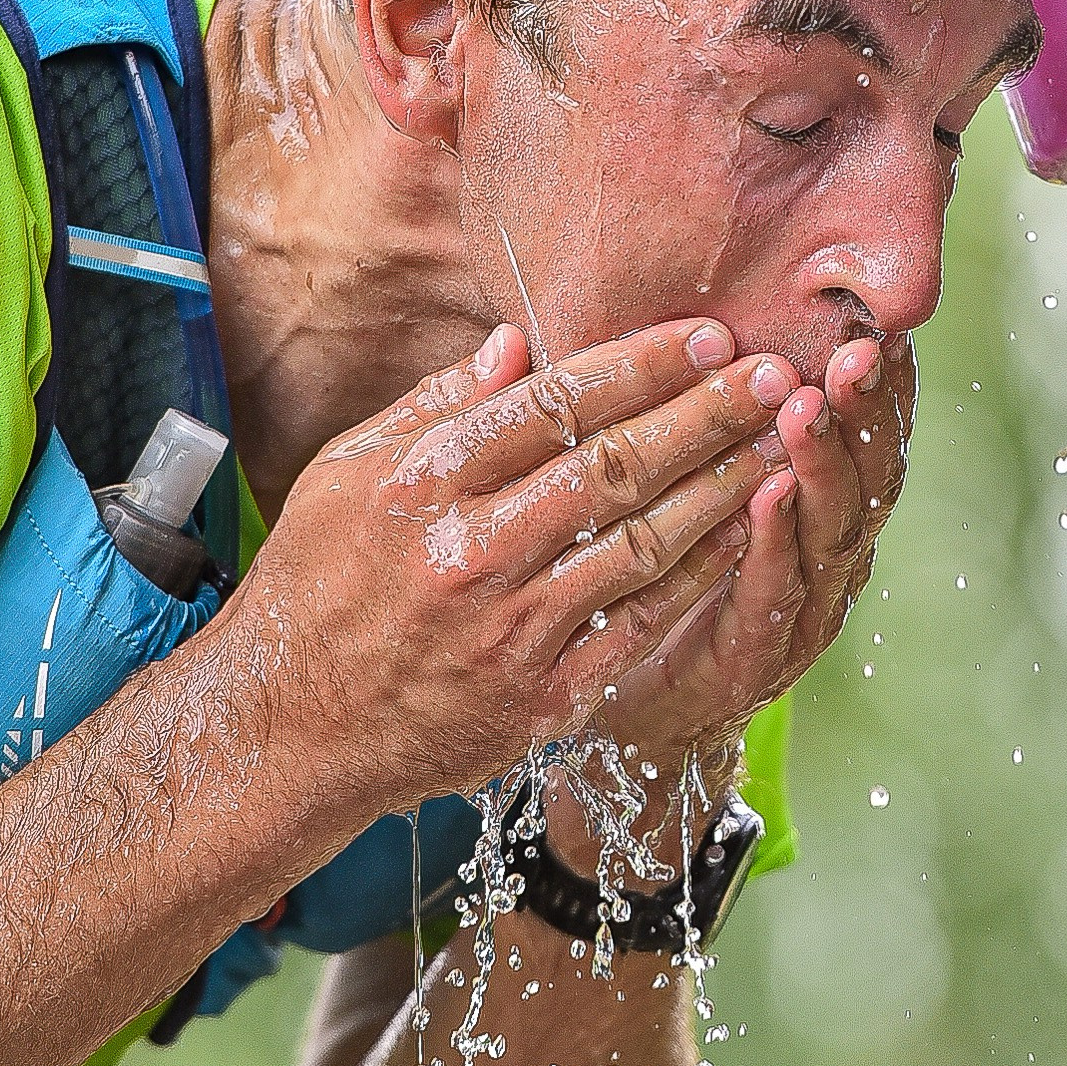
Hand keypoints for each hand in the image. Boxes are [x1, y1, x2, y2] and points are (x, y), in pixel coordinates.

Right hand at [211, 317, 797, 866]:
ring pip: (641, 544)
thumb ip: (431, 407)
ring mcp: (512, 631)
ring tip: (779, 441)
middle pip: (613, 466)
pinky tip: (742, 534)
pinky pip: (637, 625)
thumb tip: (515, 344)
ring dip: (720, 488)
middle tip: (773, 372)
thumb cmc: (312, 590)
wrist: (287, 731)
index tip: (705, 334)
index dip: (640, 366)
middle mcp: (472, 554)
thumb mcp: (343, 476)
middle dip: (705, 413)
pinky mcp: (540, 697)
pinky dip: (696, 577)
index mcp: (423, 486)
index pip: (555, 406)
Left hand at [545, 331, 915, 873]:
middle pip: (866, 473)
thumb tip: (700, 322)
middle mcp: (828, 556)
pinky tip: (769, 496)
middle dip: (867, 409)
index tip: (878, 318)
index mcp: (820, 507)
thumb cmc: (668, 577)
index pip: (863, 433)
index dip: (879, 382)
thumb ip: (706, 416)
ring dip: (824, 465)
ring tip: (813, 406)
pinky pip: (774, 593)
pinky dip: (775, 543)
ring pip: (831, 529)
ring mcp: (802, 609)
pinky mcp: (757, 656)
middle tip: (863, 348)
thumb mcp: (695, 487)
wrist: (641, 715)